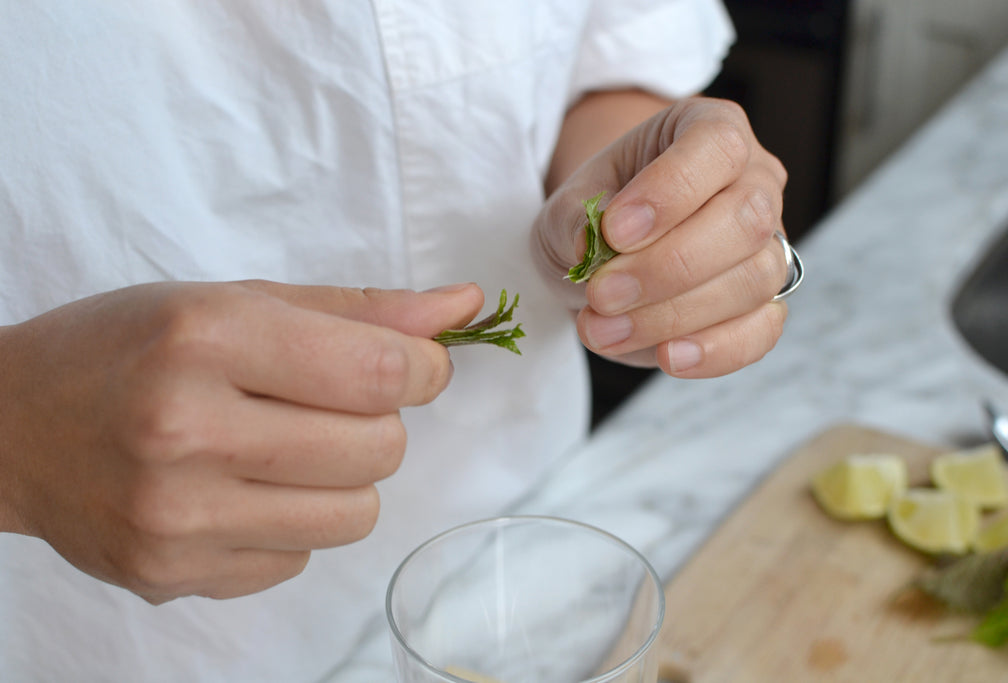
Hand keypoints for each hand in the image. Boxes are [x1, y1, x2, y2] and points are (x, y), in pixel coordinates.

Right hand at [0, 280, 483, 602]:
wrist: (11, 427)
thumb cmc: (128, 347)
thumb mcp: (236, 301)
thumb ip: (359, 309)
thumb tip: (463, 308)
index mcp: (208, 338)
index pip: (379, 372)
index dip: (424, 369)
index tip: (415, 366)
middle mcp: (189, 431)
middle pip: (380, 450)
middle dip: (376, 422)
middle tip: (323, 404)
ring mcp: (177, 518)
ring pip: (355, 515)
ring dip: (342, 479)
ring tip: (282, 449)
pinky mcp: (172, 577)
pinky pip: (300, 560)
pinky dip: (290, 524)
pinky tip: (237, 491)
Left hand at [533, 96, 789, 377]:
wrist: (607, 251)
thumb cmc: (596, 213)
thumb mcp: (569, 203)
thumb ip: (575, 218)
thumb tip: (588, 247)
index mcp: (711, 129)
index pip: (716, 147)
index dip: (670, 191)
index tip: (614, 231)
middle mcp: (756, 181)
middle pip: (745, 221)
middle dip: (668, 267)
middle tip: (601, 294)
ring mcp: (768, 244)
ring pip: (753, 280)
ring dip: (674, 315)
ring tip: (603, 330)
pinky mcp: (764, 303)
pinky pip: (761, 331)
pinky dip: (715, 351)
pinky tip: (666, 357)